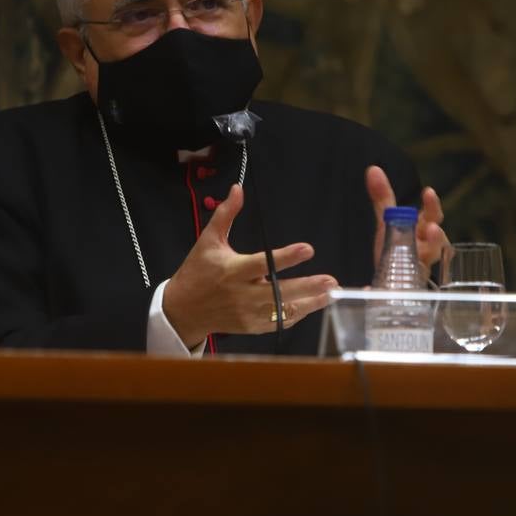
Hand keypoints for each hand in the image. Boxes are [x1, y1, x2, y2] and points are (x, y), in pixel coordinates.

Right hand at [162, 184, 336, 347]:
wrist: (183, 310)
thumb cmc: (198, 271)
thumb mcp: (208, 241)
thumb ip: (226, 215)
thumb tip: (238, 188)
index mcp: (232, 270)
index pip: (262, 263)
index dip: (285, 257)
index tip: (307, 249)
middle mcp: (242, 294)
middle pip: (279, 291)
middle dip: (307, 286)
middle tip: (330, 280)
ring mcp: (248, 314)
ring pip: (283, 311)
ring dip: (310, 303)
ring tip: (332, 294)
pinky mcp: (252, 327)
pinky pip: (279, 323)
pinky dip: (297, 315)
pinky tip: (314, 305)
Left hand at [365, 166, 447, 282]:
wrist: (392, 283)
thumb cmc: (397, 248)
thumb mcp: (387, 223)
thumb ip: (383, 198)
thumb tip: (373, 169)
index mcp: (421, 232)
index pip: (432, 216)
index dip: (432, 205)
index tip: (428, 192)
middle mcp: (426, 250)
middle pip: (438, 240)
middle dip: (436, 234)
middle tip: (431, 228)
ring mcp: (422, 270)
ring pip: (430, 264)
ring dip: (429, 256)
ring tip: (423, 252)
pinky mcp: (414, 289)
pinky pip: (411, 289)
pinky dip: (396, 290)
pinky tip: (380, 287)